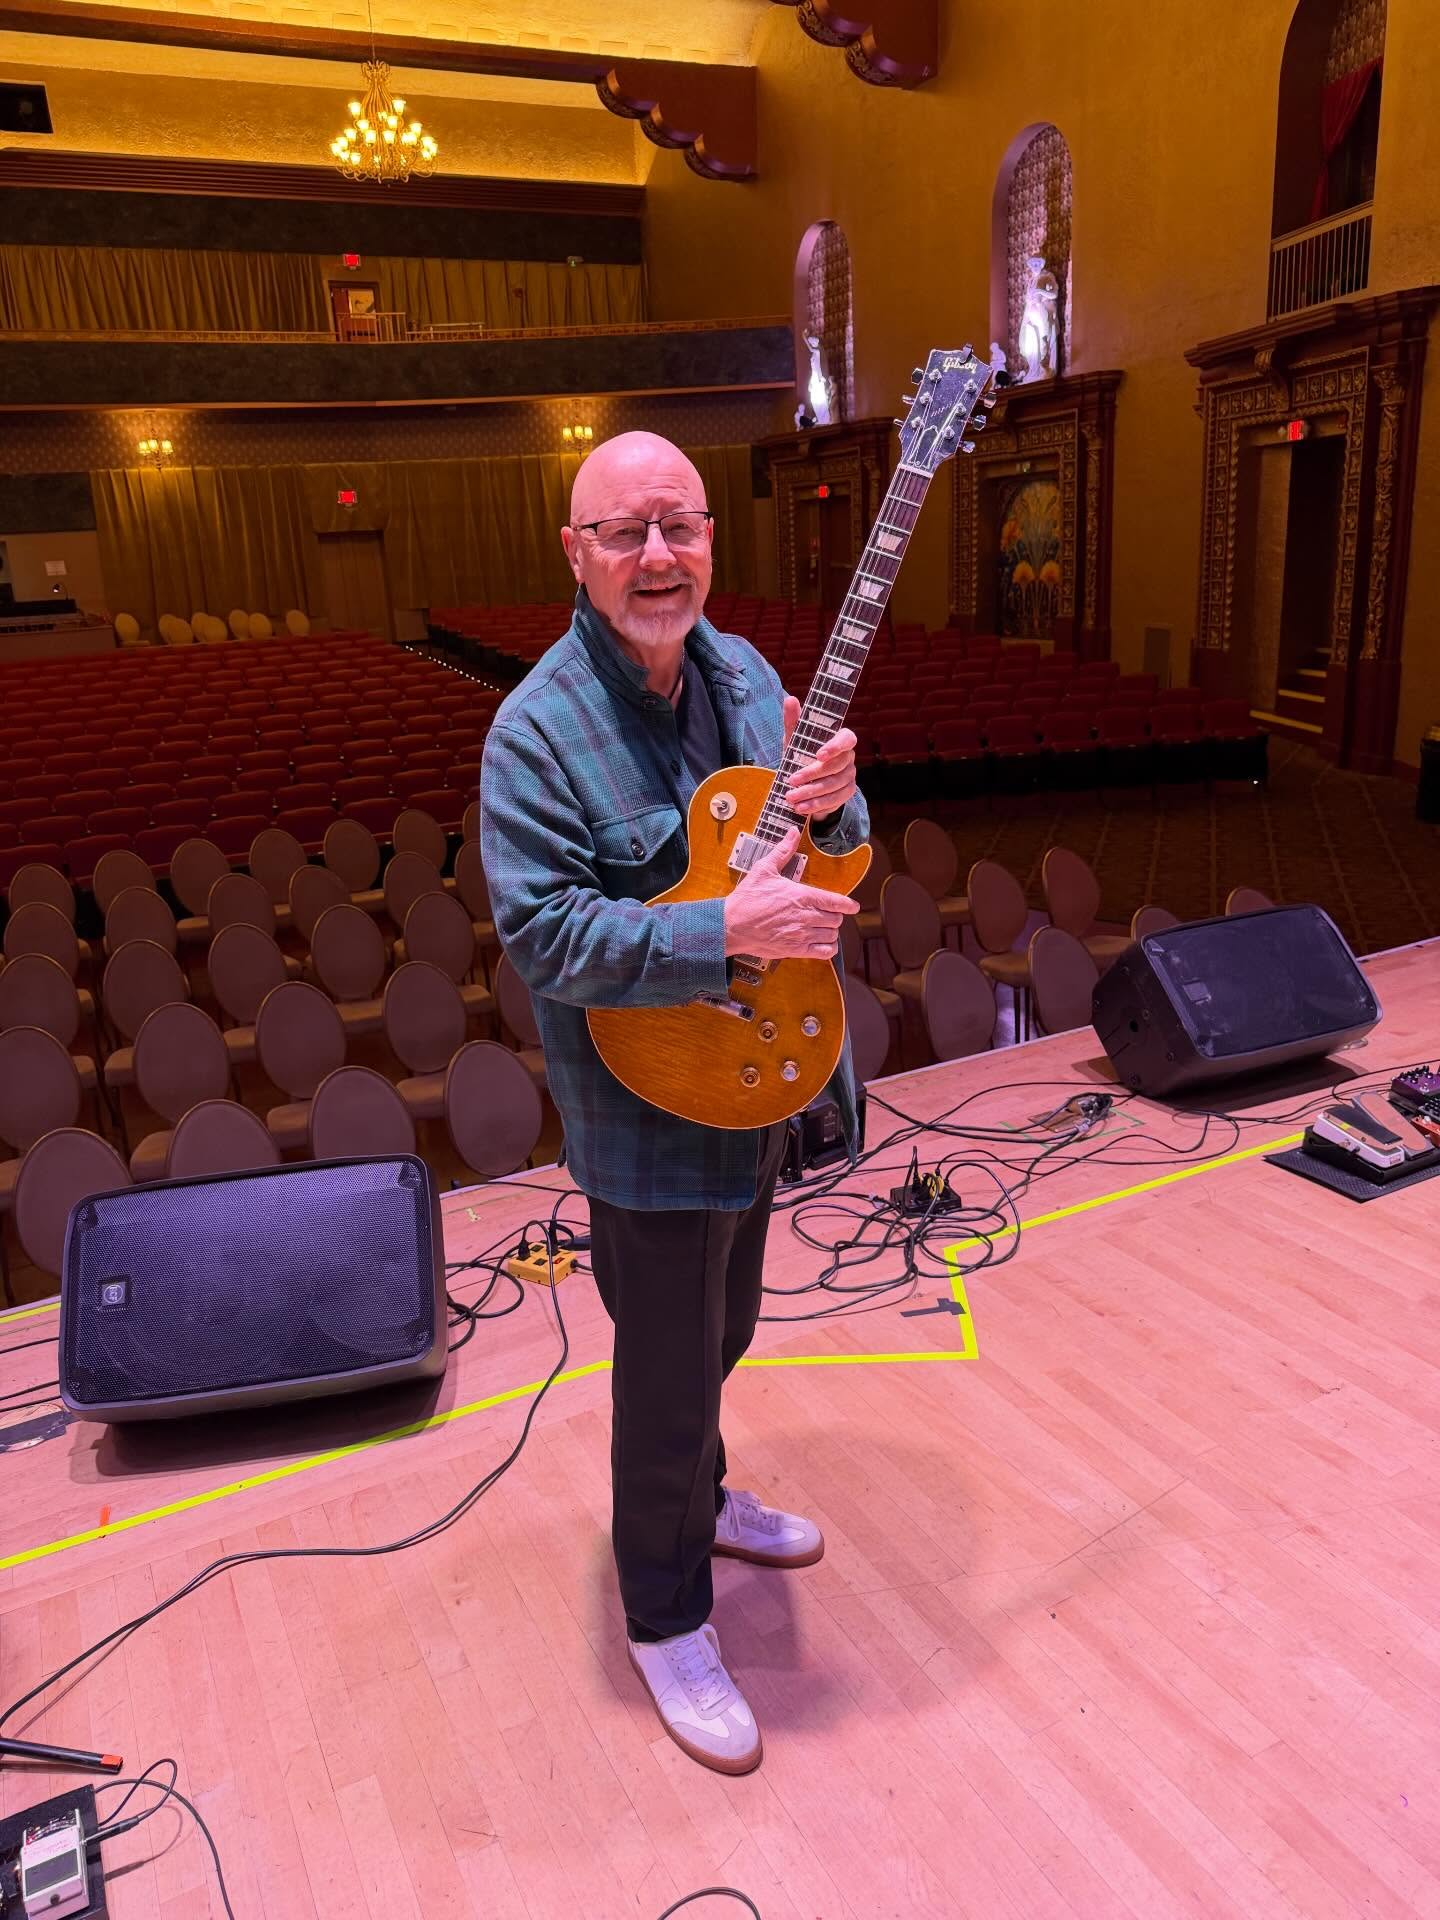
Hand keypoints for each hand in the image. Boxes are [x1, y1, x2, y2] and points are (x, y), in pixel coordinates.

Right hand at [722, 825, 858, 960]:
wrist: (731, 925)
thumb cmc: (747, 898)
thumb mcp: (764, 869)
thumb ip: (783, 851)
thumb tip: (793, 832)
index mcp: (802, 896)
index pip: (836, 901)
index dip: (848, 905)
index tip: (853, 906)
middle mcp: (805, 916)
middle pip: (836, 919)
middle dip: (834, 916)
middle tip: (827, 914)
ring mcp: (801, 934)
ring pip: (832, 935)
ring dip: (830, 930)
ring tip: (822, 927)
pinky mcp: (795, 950)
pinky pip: (824, 952)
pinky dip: (828, 947)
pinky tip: (822, 942)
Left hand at [782, 694, 857, 817]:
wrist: (805, 781)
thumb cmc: (801, 754)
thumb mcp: (794, 739)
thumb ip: (793, 720)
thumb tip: (790, 699)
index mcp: (840, 740)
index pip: (847, 740)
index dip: (835, 747)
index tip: (818, 755)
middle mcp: (849, 758)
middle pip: (836, 767)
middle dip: (812, 775)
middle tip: (791, 780)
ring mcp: (850, 777)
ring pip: (834, 786)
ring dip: (811, 793)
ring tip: (791, 798)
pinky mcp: (846, 794)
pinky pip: (834, 801)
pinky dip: (816, 805)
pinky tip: (801, 808)